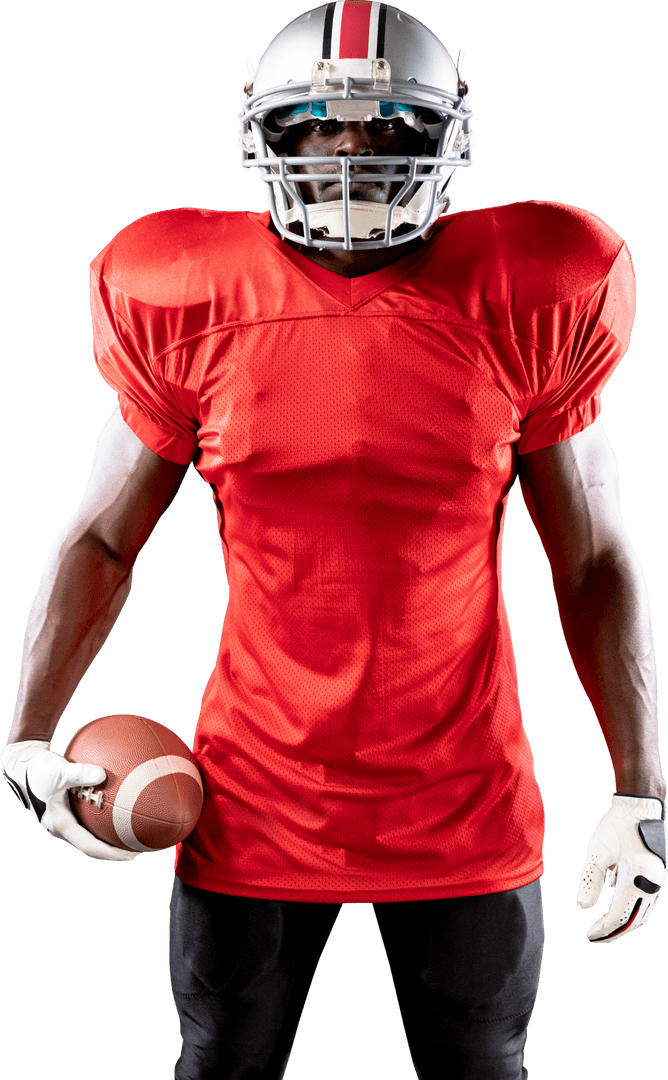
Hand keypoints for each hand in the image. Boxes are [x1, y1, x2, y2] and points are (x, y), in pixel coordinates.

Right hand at [1, 739, 137, 863]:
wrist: (22, 765)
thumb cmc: (38, 769)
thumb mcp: (57, 770)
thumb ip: (79, 773)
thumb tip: (103, 774)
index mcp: (61, 824)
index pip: (89, 846)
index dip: (110, 854)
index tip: (130, 856)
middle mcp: (63, 826)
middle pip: (92, 845)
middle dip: (114, 850)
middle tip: (137, 850)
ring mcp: (64, 819)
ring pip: (90, 833)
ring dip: (109, 837)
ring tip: (132, 834)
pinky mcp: (65, 809)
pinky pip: (87, 819)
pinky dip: (103, 818)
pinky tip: (117, 806)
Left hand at [576, 794, 665, 941]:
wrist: (640, 805)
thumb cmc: (617, 826)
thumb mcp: (598, 852)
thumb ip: (591, 880)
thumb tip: (582, 907)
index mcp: (637, 879)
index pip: (619, 916)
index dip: (603, 929)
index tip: (589, 936)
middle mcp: (652, 884)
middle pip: (634, 920)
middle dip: (614, 932)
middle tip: (595, 938)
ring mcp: (657, 880)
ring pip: (642, 913)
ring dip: (624, 923)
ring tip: (604, 927)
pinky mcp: (656, 874)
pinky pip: (645, 900)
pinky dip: (631, 908)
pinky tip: (616, 905)